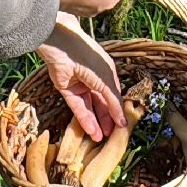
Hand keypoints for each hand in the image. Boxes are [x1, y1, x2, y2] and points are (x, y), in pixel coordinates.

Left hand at [37, 14, 124, 140]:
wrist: (63, 48)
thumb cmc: (90, 60)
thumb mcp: (106, 81)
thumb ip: (113, 101)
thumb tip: (123, 121)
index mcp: (107, 73)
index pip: (114, 96)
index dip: (118, 112)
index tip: (122, 128)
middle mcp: (95, 79)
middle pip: (102, 104)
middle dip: (106, 120)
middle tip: (110, 136)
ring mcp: (81, 85)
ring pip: (90, 108)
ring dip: (95, 123)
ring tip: (99, 138)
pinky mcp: (67, 90)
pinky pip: (77, 107)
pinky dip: (84, 119)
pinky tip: (91, 130)